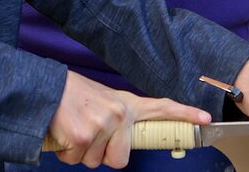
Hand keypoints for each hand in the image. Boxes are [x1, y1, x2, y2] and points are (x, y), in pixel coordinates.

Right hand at [47, 71, 210, 168]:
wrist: (43, 86)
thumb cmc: (69, 95)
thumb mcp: (101, 100)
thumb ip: (117, 119)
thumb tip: (119, 145)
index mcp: (125, 104)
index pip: (161, 107)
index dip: (184, 114)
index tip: (205, 119)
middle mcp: (118, 114)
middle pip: (120, 160)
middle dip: (100, 156)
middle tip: (88, 137)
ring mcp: (101, 125)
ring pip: (94, 162)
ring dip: (79, 153)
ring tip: (72, 129)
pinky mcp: (82, 135)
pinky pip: (75, 161)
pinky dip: (65, 153)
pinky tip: (62, 133)